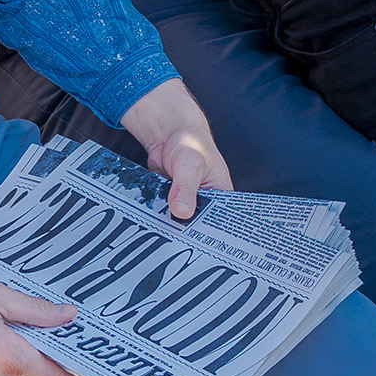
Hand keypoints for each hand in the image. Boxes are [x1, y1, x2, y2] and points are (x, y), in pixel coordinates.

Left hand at [118, 76, 230, 222]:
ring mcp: (188, 206)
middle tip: (175, 235)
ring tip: (163, 228)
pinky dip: (158, 216)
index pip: (220, 223)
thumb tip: (182, 210)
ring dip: (170, 224)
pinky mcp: (171, 205)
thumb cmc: (190, 142)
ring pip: (180, 223)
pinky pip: (164, 216)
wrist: (167, 135)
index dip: (208, 234)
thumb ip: (185, 187)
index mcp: (223, 197)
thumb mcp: (190, 164)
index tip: (195, 241)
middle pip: (198, 227)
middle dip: (186, 230)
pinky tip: (152, 219)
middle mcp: (208, 204)